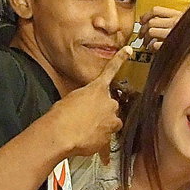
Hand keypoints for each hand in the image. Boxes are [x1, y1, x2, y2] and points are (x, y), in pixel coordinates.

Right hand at [46, 46, 130, 160]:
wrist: (61, 134)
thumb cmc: (61, 115)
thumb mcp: (70, 99)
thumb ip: (83, 99)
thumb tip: (84, 107)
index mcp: (97, 89)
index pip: (111, 70)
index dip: (120, 59)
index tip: (128, 50)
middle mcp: (109, 103)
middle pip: (112, 105)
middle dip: (103, 111)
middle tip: (87, 117)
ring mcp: (111, 121)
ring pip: (112, 123)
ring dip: (103, 125)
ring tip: (86, 130)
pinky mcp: (109, 137)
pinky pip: (106, 138)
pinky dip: (98, 139)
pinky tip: (85, 139)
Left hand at [138, 7, 182, 52]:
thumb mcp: (184, 20)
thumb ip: (169, 17)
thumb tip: (150, 18)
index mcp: (177, 14)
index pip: (156, 10)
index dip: (146, 16)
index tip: (142, 21)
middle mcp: (175, 22)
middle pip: (151, 22)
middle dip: (143, 30)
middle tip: (141, 35)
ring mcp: (173, 34)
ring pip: (151, 32)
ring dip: (146, 39)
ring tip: (146, 43)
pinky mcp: (172, 45)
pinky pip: (155, 44)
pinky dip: (152, 47)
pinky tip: (153, 48)